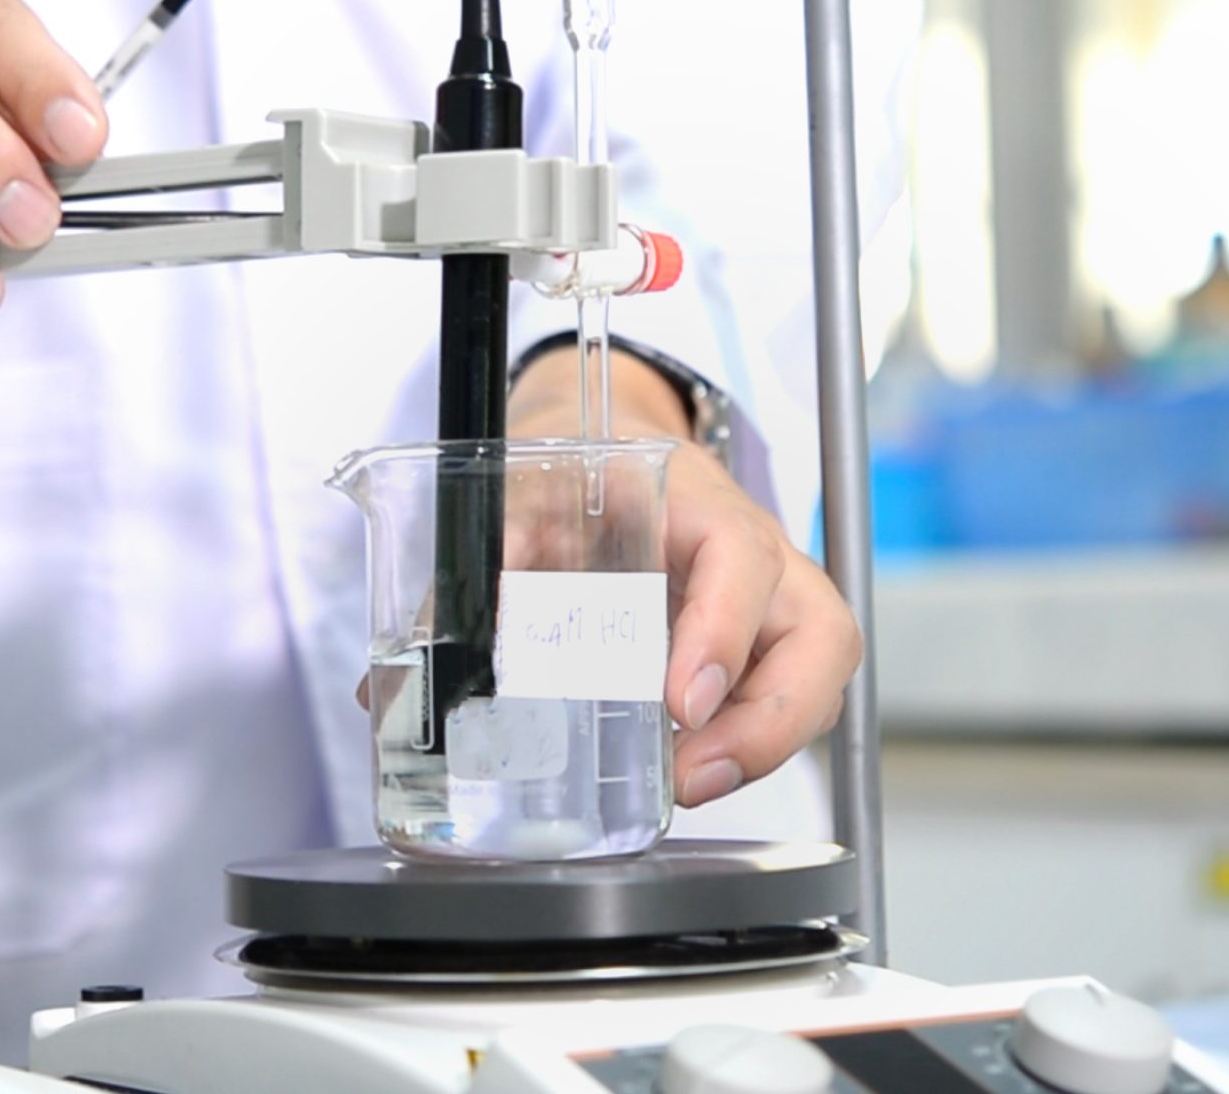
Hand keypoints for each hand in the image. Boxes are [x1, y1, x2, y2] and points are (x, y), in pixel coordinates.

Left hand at [507, 349, 861, 808]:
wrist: (604, 444)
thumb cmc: (572, 472)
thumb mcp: (519, 503)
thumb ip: (478, 576)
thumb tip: (406, 682)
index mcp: (697, 501)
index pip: (743, 557)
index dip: (722, 632)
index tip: (681, 700)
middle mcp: (757, 554)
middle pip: (821, 633)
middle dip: (770, 721)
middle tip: (693, 774)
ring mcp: (769, 603)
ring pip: (815, 677)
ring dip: (764, 744)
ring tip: (688, 785)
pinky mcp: (759, 644)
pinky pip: (784, 699)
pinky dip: (748, 745)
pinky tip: (687, 770)